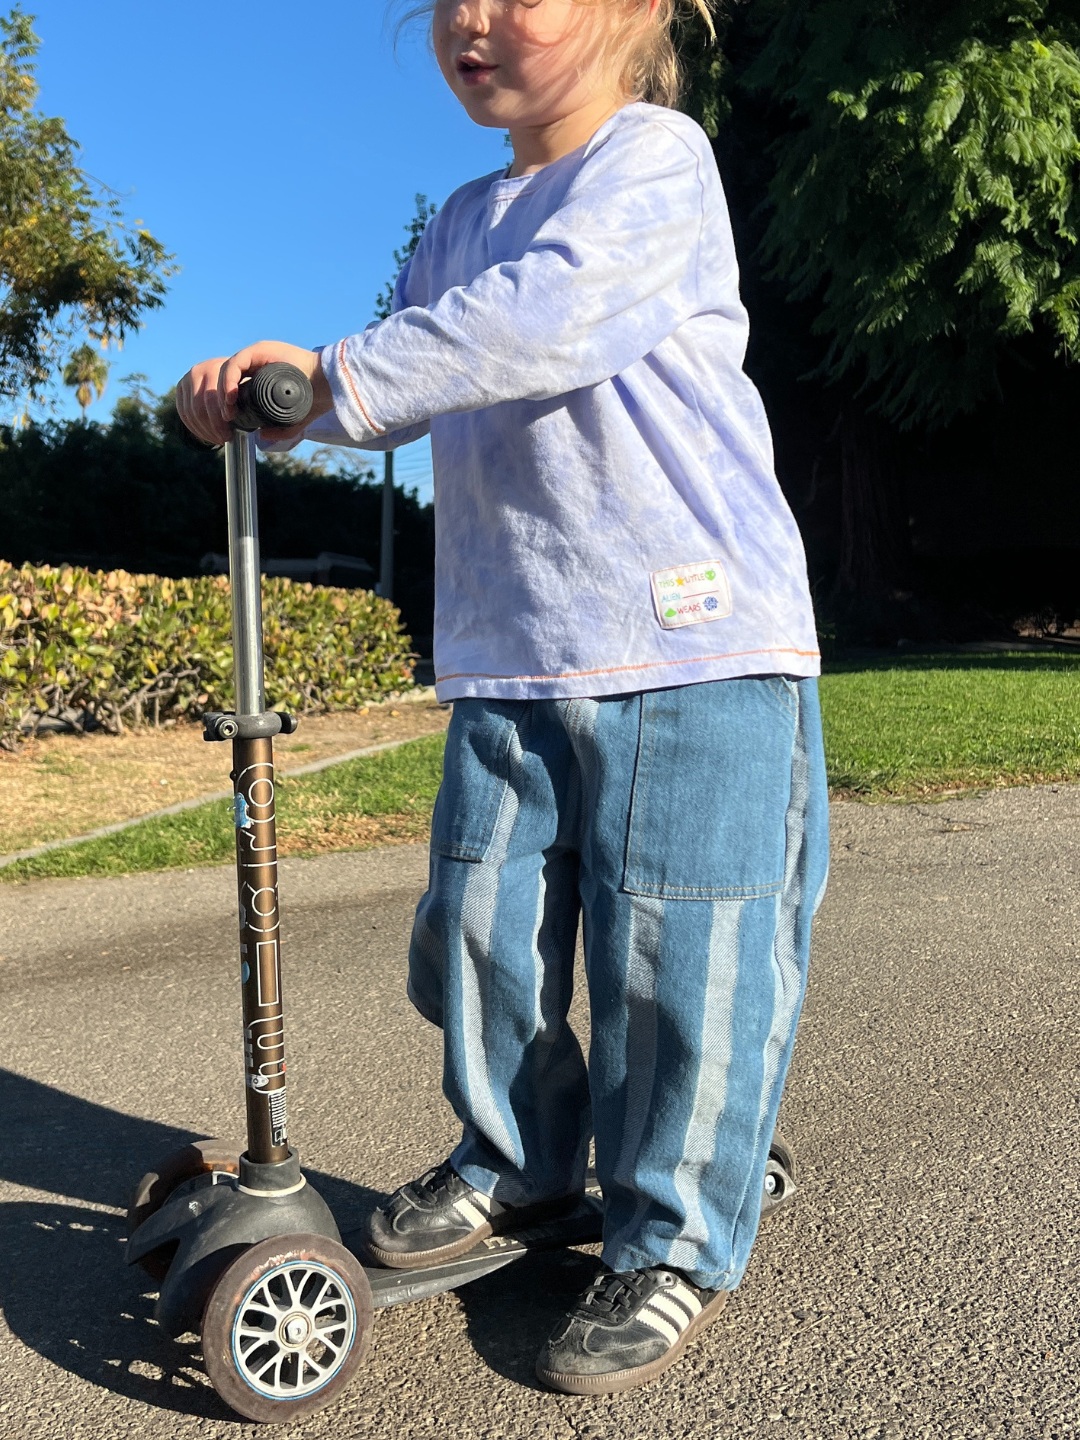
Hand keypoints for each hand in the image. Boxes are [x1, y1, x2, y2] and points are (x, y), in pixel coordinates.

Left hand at [175, 341, 333, 446]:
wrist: (330, 385)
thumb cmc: (315, 399)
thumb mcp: (293, 419)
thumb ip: (279, 429)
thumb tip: (261, 436)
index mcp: (262, 374)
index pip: (235, 385)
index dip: (227, 402)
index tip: (229, 420)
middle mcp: (257, 362)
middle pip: (228, 378)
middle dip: (221, 399)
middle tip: (226, 418)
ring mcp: (258, 354)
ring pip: (228, 370)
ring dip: (223, 392)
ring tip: (228, 410)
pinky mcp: (260, 350)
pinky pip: (236, 363)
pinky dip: (229, 380)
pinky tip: (232, 396)